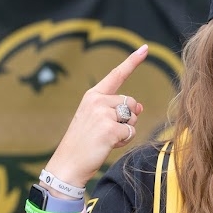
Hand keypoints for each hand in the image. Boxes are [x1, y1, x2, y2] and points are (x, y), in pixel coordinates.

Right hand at [44, 44, 148, 187]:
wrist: (67, 165)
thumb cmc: (83, 143)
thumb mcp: (98, 121)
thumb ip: (117, 110)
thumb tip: (141, 107)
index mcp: (92, 95)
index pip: (116, 75)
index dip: (132, 61)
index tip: (144, 48)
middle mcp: (97, 100)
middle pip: (131, 103)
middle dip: (127, 119)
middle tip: (106, 132)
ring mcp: (103, 114)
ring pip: (132, 119)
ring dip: (125, 131)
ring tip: (105, 139)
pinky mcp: (110, 129)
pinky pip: (131, 133)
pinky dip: (124, 142)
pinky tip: (107, 145)